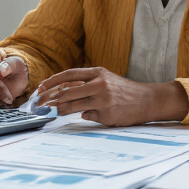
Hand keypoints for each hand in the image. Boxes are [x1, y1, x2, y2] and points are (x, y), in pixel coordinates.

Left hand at [36, 67, 188, 125]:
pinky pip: (87, 116)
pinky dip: (84, 115)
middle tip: (40, 103)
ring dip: (61, 109)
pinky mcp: (106, 114)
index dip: (52, 81)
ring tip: (54, 111)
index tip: (41, 88)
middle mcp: (99, 84)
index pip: (69, 74)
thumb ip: (86, 82)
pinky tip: (88, 114)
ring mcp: (103, 100)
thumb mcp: (105, 79)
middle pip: (67, 91)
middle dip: (50, 98)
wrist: (147, 100)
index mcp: (97, 72)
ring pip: (73, 105)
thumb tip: (62, 92)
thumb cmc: (123, 90)